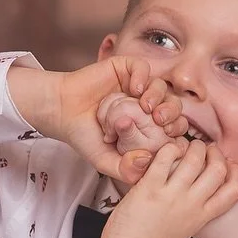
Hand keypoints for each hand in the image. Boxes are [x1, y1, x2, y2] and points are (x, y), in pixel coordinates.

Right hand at [9, 55, 165, 180]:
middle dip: (172, 113)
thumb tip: (147, 162)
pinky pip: (143, 67)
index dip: (176, 131)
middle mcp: (145, 106)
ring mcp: (136, 86)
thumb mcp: (106, 161)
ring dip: (158, 96)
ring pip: (161, 86)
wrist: (60, 112)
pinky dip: (143, 76)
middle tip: (160, 121)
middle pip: (173, 105)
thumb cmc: (84, 136)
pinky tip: (133, 89)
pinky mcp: (124, 69)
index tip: (168, 136)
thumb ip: (126, 170)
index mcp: (148, 127)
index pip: (174, 127)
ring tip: (144, 107)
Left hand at [100, 141, 237, 237]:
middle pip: (218, 170)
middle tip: (205, 149)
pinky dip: (170, 148)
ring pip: (194, 159)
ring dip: (193, 146)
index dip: (236, 173)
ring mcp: (171, 196)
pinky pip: (166, 158)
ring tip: (186, 145)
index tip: (229, 164)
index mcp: (202, 216)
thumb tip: (199, 188)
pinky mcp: (149, 188)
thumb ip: (196, 209)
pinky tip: (167, 151)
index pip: (233, 191)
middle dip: (214, 153)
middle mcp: (191, 205)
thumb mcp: (185, 228)